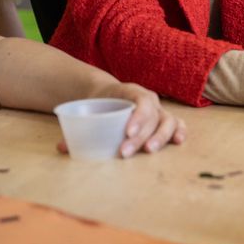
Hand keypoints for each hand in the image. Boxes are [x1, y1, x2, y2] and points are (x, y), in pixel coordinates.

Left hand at [64, 82, 185, 157]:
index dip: (138, 116)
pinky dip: (180, 132)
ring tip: (149, 151)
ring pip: (168, 121)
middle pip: (152, 116)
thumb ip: (78, 127)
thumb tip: (63, 147)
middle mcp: (150, 100)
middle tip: (125, 152)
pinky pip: (178, 125)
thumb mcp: (89, 109)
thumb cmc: (99, 104)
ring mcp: (160, 110)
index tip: (127, 132)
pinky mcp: (164, 121)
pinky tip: (177, 142)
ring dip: (160, 137)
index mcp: (133, 92)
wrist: (107, 94)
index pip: (141, 101)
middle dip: (141, 136)